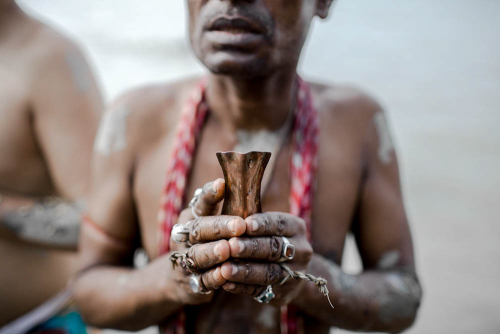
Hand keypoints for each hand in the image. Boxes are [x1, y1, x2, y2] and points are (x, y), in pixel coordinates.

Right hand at [168, 178, 245, 304]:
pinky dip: (213, 278)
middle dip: (218, 227)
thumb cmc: (206, 241)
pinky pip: (202, 280)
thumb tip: (241, 180)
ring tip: (227, 249)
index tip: (222, 184)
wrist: (177, 278)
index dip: (210, 194)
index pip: (200, 203)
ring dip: (213, 252)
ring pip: (197, 255)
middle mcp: (185, 237)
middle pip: (198, 229)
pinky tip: (224, 273)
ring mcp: (186, 260)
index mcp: (191, 217)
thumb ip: (223, 205)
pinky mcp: (192, 283)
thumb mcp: (210, 221)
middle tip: (238, 225)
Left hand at [220, 212, 312, 305]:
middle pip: (274, 248)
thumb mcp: (268, 224)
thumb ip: (250, 218)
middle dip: (251, 247)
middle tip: (231, 246)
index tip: (245, 224)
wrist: (291, 271)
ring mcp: (294, 273)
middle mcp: (300, 250)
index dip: (262, 224)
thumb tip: (222, 194)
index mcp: (296, 227)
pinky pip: (261, 290)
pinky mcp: (282, 292)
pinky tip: (226, 283)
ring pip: (268, 272)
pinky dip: (242, 287)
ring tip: (225, 268)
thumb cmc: (269, 238)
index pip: (279, 224)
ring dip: (245, 270)